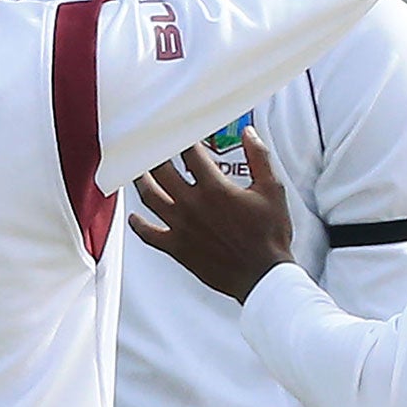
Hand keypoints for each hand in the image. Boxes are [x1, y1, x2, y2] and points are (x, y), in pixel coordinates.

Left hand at [131, 129, 294, 301]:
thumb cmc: (270, 236)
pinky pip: (148, 234)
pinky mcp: (177, 248)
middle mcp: (192, 205)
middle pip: (161, 170)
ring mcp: (181, 227)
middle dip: (156, 153)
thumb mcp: (272, 190)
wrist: (263, 276)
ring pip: (150, 196)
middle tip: (152, 145)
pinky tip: (134, 217)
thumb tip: (248, 134)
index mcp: (215, 188)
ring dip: (141, 180)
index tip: (180, 130)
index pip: (189, 153)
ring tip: (138, 170)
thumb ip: (259, 158)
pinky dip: (138, 224)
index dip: (182, 137)